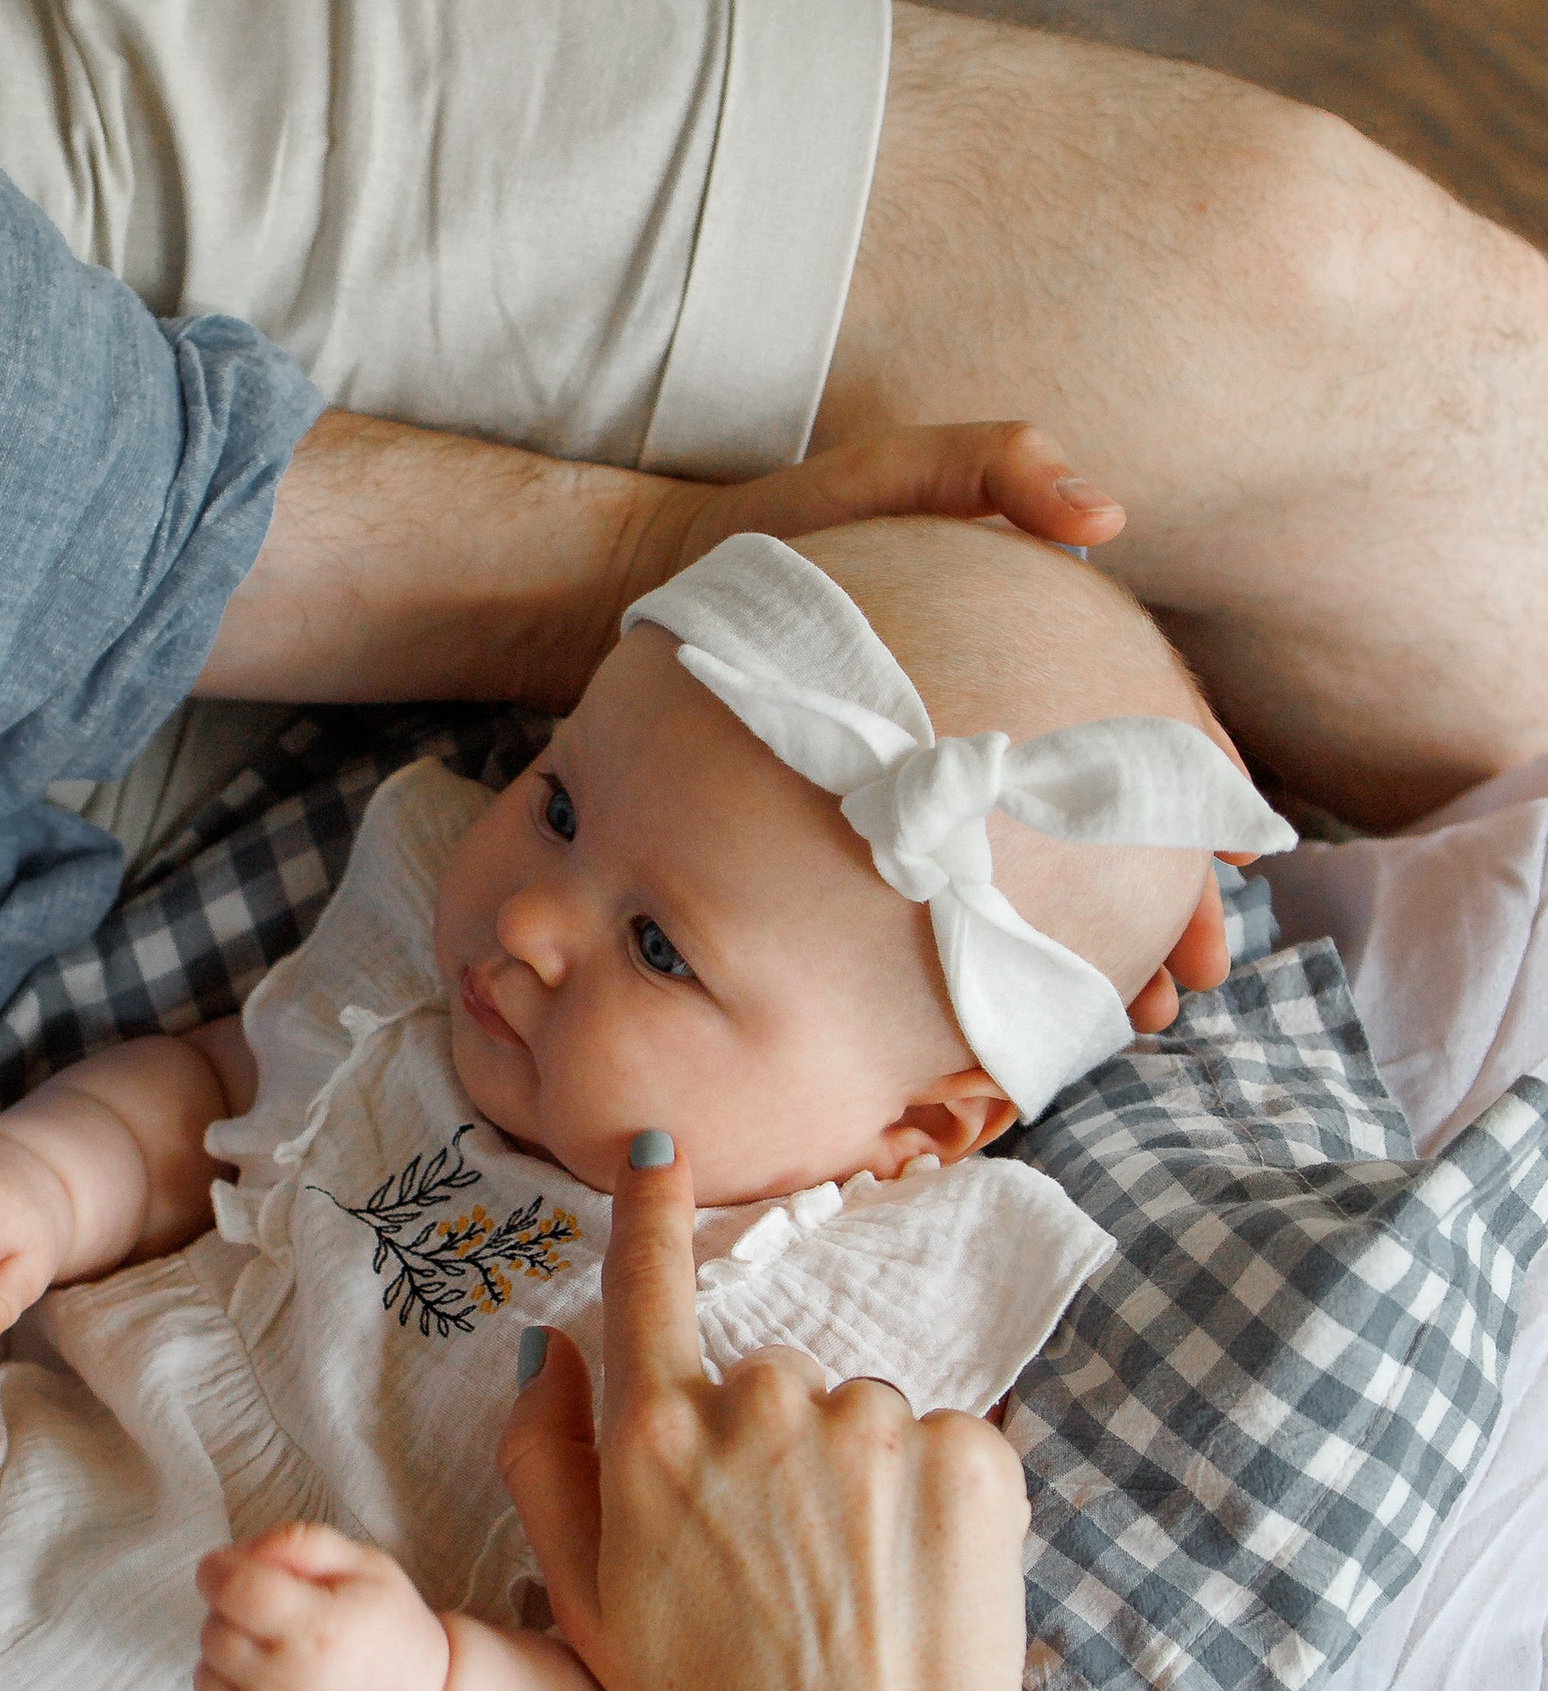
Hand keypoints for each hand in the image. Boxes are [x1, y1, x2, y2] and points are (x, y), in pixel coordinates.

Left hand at [190, 1522, 450, 1690]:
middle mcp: (288, 1686)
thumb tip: (239, 1553)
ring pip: (203, 1679)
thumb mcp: (367, 1569)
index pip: (234, 1589)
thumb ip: (302, 1543)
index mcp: (318, 1629)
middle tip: (273, 1626)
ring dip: (226, 1666)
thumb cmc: (390, 1638)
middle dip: (231, 1617)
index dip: (218, 1571)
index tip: (223, 1571)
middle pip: (214, 1632)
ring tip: (276, 1669)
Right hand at [496, 1138, 1291, 1690]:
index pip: (645, 1288)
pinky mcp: (975, 1453)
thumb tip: (548, 1348)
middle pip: (762, 1381)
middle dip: (767, 1449)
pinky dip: (935, 1501)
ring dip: (854, 1481)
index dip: (647, 1210)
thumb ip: (549, 1463)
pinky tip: (917, 1589)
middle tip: (778, 1572)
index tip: (659, 1147)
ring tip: (855, 1597)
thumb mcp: (589, 1605)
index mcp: (657, 1443)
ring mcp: (875, 1425)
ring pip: (856, 1416)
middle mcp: (761, 1407)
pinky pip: (946, 1443)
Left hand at [666, 420, 1249, 1031]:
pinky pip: (948, 906)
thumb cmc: (780, 534)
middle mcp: (996, 727)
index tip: (1235, 861)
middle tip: (1188, 980)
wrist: (658, 596)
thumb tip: (1103, 513)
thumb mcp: (884, 479)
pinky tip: (1008, 1017)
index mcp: (1032, 651)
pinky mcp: (873, 830)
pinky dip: (989, 961)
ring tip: (1131, 1021)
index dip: (1200, 793)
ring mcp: (932, 787)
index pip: (1145, 729)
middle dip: (1168, 908)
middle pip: (1107, 829)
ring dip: (1098, 954)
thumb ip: (989, 465)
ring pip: (1044, 885)